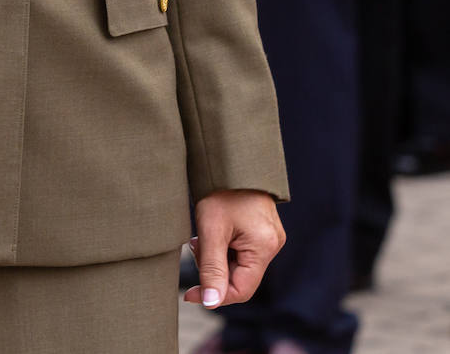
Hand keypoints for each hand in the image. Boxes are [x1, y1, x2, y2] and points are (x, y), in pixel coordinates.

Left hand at [184, 189, 284, 307]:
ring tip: (203, 235)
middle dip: (213, 268)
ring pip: (238, 264)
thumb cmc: (221, 189)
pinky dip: (224, 246)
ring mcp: (269, 236)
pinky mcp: (262, 229)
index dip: (214, 295)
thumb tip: (210, 303)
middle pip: (239, 277)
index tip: (190, 293)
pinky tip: (213, 232)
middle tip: (196, 246)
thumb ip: (211, 268)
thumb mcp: (211, 229)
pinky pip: (242, 250)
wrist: (230, 158)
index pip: (241, 290)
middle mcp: (272, 244)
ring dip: (217, 256)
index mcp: (264, 246)